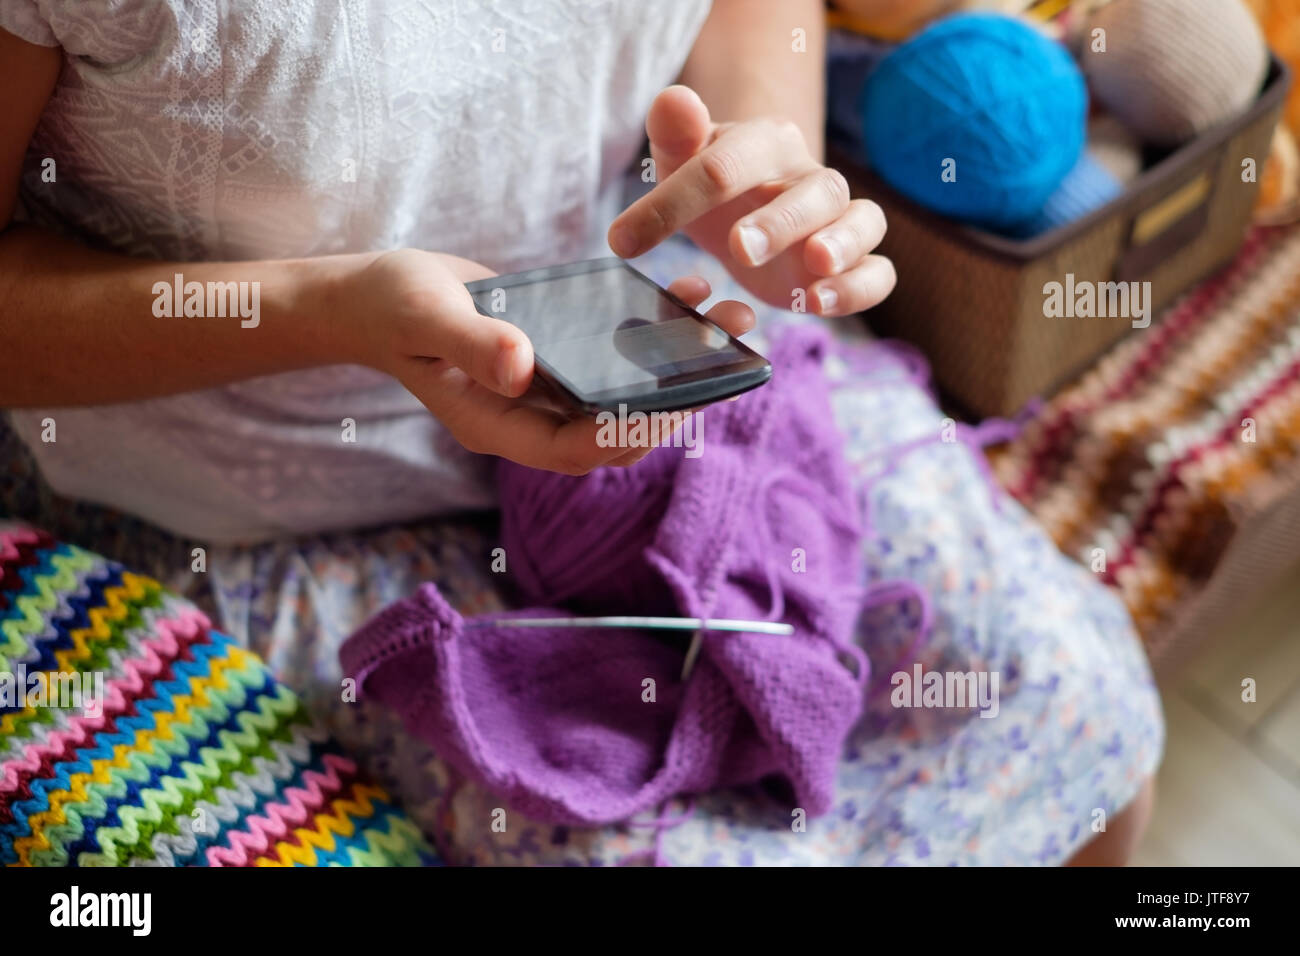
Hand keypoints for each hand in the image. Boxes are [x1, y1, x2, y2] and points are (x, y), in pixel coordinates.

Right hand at [341, 248, 753, 474]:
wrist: (374, 295)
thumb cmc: (390, 307)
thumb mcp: (425, 316)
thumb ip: (471, 342)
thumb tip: (523, 366)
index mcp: (501, 425)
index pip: (580, 449)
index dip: (632, 433)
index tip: (683, 402)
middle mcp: (530, 417)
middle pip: (618, 426)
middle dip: (677, 395)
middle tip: (731, 348)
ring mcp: (544, 390)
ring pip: (624, 390)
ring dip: (675, 360)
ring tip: (725, 311)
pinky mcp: (554, 356)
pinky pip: (612, 356)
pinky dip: (648, 331)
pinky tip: (682, 289)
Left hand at [608, 85, 895, 316]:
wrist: (747, 206)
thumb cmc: (712, 184)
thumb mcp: (680, 158)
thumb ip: (675, 131)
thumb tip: (674, 100)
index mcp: (765, 142)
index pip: (725, 164)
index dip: (675, 202)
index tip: (623, 241)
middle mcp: (811, 176)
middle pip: (813, 191)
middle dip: (780, 220)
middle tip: (740, 250)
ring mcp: (839, 221)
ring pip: (864, 221)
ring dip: (844, 244)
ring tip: (815, 266)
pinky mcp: (853, 264)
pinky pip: (879, 272)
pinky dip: (859, 288)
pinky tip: (821, 304)